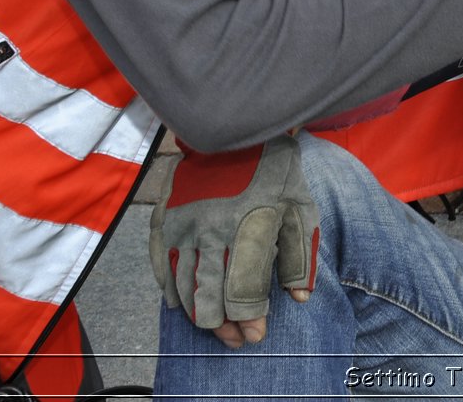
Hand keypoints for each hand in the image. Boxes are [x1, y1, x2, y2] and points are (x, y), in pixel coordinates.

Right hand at [149, 135, 319, 345]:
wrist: (233, 125)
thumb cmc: (273, 166)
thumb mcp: (299, 204)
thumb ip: (300, 254)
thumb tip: (301, 297)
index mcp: (248, 227)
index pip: (242, 292)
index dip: (250, 319)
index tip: (257, 332)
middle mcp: (210, 231)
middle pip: (209, 298)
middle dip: (224, 326)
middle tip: (239, 338)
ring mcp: (183, 225)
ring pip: (183, 288)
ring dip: (199, 315)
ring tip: (215, 327)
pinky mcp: (164, 218)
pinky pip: (161, 266)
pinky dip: (170, 291)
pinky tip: (181, 306)